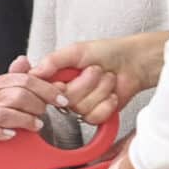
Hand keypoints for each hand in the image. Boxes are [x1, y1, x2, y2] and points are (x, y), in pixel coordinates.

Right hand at [0, 61, 63, 143]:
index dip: (47, 89)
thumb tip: (24, 60)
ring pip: (3, 114)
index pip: (24, 80)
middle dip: (37, 105)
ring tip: (35, 125)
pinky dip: (1, 132)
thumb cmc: (4, 113)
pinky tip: (13, 134)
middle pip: (17, 95)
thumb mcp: (13, 92)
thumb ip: (22, 78)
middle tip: (44, 112)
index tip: (61, 99)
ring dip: (24, 120)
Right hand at [40, 34, 167, 125]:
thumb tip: (33, 72)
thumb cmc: (108, 52)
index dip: (55, 87)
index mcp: (58, 76)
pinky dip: (107, 104)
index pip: (43, 90)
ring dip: (100, 91)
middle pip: (65, 99)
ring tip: (107, 79)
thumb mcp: (76, 50)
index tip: (65, 79)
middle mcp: (66, 92)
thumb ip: (52, 61)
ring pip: (80, 108)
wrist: (134, 63)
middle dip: (86, 83)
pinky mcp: (95, 115)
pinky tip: (112, 94)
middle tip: (97, 70)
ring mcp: (80, 105)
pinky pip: (93, 117)